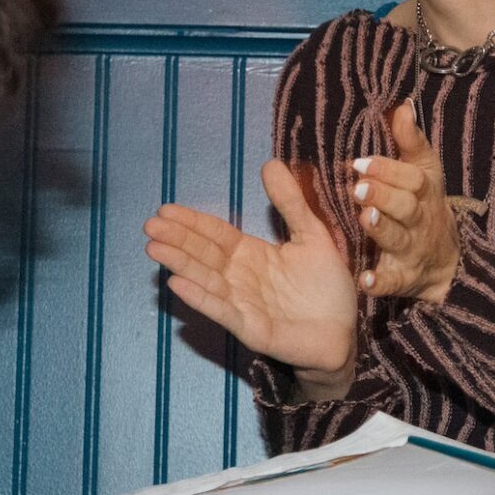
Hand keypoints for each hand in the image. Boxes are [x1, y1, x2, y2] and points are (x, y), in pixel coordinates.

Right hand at [146, 159, 355, 371]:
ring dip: (180, 264)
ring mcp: (242, 303)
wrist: (343, 331)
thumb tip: (270, 163)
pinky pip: (221, 309)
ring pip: (206, 279)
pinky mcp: (250, 327)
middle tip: (150, 225)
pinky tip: (177, 283)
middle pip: (204, 254)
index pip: (216, 234)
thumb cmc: (326, 287)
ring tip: (155, 248)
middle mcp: (240, 277)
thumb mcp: (312, 236)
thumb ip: (291, 203)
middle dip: (177, 240)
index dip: (192, 222)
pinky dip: (200, 297)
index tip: (165, 209)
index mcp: (252, 255)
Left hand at [352, 103, 461, 303]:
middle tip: (358, 187)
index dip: (390, 170)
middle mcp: (419, 220)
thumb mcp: (426, 174)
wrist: (448, 263)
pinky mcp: (402, 278)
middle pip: (407, 207)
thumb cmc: (426, 208)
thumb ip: (412, 143)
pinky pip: (391, 282)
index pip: (414, 178)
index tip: (362, 162)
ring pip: (398, 239)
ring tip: (364, 217)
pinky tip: (364, 279)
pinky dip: (379, 281)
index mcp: (425, 193)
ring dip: (382, 229)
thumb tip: (402, 106)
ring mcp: (411, 250)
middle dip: (384, 195)